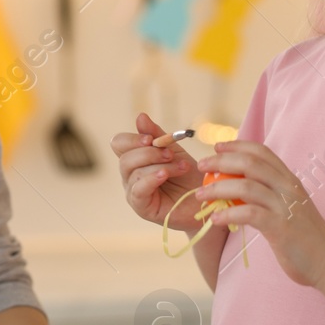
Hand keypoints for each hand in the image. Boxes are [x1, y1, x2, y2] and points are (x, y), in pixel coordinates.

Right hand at [110, 113, 202, 231]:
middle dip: (149, 153)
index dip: (131, 139)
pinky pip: (138, 190)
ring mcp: (133, 192)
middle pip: (125, 158)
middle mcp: (130, 175)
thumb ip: (156, 135)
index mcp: (135, 159)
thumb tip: (140, 116)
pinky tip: (164, 175)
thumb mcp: (174, 150)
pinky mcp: (141, 207)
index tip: (150, 138)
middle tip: (171, 154)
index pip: (119, 144)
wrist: (205, 199)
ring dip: (159, 165)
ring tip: (181, 167)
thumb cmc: (188, 176)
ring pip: (134, 173)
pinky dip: (151, 179)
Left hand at [197, 141, 324, 288]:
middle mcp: (288, 187)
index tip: (217, 147)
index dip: (237, 145)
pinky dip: (228, 214)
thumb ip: (268, 194)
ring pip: (245, 186)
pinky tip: (215, 219)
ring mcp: (285, 206)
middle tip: (201, 166)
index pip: (262, 151)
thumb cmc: (304, 235)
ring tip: (200, 196)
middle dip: (221, 161)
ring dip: (217, 189)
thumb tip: (236, 187)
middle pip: (250, 163)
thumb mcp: (287, 207)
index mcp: (289, 179)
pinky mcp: (281, 227)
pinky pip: (249, 214)